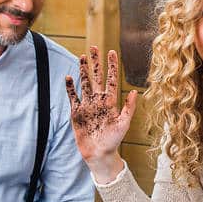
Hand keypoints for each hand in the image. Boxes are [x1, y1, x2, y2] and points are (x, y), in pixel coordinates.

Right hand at [66, 47, 136, 180]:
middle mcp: (98, 101)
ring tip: (82, 57)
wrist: (99, 154)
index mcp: (110, 102)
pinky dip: (70, 87)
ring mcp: (87, 106)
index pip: (111, 79)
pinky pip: (73, 97)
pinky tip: (68, 77)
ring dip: (83, 71)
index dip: (111, 66)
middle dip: (96, 63)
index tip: (112, 52)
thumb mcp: (123, 124)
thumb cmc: (113, 140)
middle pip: (96, 77)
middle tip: (94, 47)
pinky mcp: (76, 112)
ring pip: (85, 83)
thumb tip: (134, 91)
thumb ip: (128, 108)